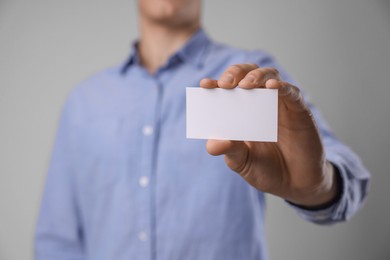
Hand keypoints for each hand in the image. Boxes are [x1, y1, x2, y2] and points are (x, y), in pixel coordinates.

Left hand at [200, 64, 337, 206]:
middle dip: (235, 73)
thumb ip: (229, 150)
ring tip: (246, 85)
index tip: (205, 85)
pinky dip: (283, 86)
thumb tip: (212, 144)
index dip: (216, 84)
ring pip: (269, 76)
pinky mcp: (299, 111)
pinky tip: (273, 87)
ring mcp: (280, 105)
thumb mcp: (242, 162)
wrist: (294, 186)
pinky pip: (292, 93)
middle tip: (226, 84)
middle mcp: (259, 103)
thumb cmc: (266, 170)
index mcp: (241, 112)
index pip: (227, 90)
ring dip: (256, 76)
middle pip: (248, 74)